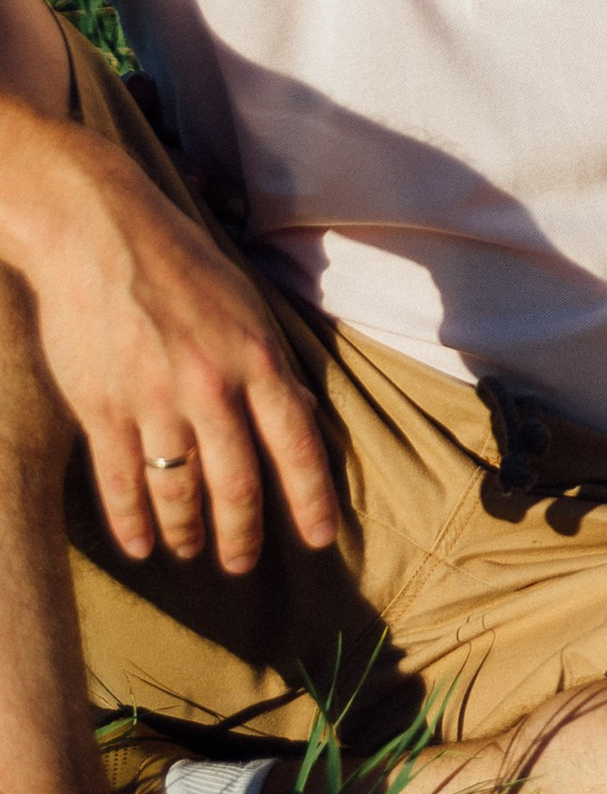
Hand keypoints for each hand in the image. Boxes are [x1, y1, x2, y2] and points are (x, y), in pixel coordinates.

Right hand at [0, 115, 338, 573]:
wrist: (97, 230)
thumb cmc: (180, 262)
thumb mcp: (247, 306)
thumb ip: (270, 366)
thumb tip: (300, 418)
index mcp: (256, 359)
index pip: (297, 445)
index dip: (311, 498)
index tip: (320, 538)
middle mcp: (210, 388)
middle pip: (237, 483)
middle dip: (243, 533)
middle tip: (242, 563)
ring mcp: (152, 400)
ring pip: (178, 490)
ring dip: (188, 531)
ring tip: (191, 552)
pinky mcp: (101, 406)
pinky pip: (119, 481)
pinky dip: (131, 521)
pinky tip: (140, 547)